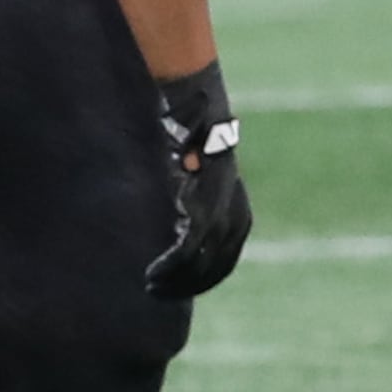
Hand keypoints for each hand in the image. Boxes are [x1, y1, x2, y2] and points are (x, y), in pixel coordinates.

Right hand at [145, 64, 253, 298]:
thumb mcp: (196, 168)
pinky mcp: (204, 201)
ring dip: (177, 279)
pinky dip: (172, 264)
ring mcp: (223, 208)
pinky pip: (190, 244)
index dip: (205, 278)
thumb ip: (192, 194)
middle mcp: (236, 211)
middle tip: (159, 293)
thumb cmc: (192, 130)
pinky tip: (154, 273)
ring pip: (203, 260)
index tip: (179, 288)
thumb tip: (178, 215)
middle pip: (217, 264)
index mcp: (239, 207)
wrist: (196, 98)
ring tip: (151, 287)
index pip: (227, 258)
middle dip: (189, 284)